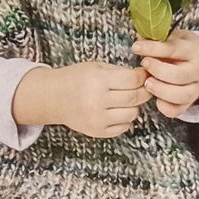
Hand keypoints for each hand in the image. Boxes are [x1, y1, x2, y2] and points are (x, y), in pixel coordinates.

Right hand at [14, 61, 152, 138]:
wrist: (53, 97)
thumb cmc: (77, 78)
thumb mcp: (96, 67)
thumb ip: (120, 72)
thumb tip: (145, 76)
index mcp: (98, 80)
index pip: (133, 80)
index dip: (143, 76)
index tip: (143, 75)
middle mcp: (98, 101)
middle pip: (135, 98)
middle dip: (144, 91)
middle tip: (143, 87)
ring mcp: (98, 119)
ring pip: (132, 114)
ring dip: (134, 106)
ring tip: (126, 99)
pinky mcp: (97, 131)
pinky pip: (123, 127)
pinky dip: (125, 119)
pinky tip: (117, 111)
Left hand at [131, 28, 198, 118]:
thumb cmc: (182, 49)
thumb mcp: (174, 37)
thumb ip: (158, 39)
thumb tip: (140, 41)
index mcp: (194, 50)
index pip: (174, 49)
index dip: (153, 49)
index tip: (136, 47)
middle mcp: (198, 71)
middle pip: (179, 75)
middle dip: (157, 70)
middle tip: (144, 64)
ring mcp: (195, 89)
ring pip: (181, 95)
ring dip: (160, 90)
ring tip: (147, 83)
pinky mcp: (188, 103)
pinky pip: (176, 110)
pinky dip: (163, 106)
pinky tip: (155, 97)